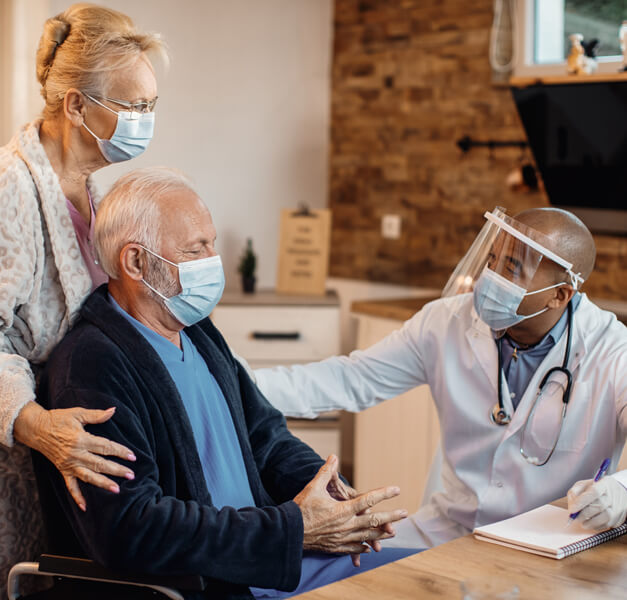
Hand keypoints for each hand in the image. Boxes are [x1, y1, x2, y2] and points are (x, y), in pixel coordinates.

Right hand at [14, 402, 135, 510]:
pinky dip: (77, 496)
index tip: (132, 456)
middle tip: (131, 475)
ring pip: (89, 476)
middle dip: (117, 470)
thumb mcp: (78, 413)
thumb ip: (97, 415)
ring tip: (117, 489)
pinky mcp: (62, 470)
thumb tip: (113, 410)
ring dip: (103, 483)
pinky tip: (85, 507)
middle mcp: (76, 454)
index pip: (105, 447)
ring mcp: (69, 464)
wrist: (35, 429)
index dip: (120, 451)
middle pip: (100, 464)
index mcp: (81, 439)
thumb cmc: (58, 419)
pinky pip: (70, 486)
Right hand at [294, 455, 406, 556]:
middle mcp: (346, 525)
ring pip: (368, 536)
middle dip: (391, 517)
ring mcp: (343, 538)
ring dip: (381, 534)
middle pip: (374, 521)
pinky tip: (369, 547)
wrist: (289, 533)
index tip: (396, 489)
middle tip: (405, 513)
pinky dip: (364, 546)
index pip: (369, 500)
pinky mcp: (336, 547)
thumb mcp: (313, 487)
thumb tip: (333, 457)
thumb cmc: (301, 509)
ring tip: (393, 532)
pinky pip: (355, 548)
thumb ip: (325, 472)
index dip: (384, 493)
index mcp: (343, 509)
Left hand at [567, 477, 626, 529]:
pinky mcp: (619, 517)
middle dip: (584, 514)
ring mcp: (618, 506)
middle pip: (599, 506)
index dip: (582, 502)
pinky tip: (590, 523)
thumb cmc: (594, 488)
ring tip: (582, 523)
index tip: (572, 511)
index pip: (594, 492)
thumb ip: (575, 493)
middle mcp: (614, 495)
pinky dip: (597, 526)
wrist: (615, 493)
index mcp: (604, 483)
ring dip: (591, 522)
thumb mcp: (583, 485)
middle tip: (574, 518)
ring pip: (605, 517)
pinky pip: (608, 524)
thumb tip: (572, 507)